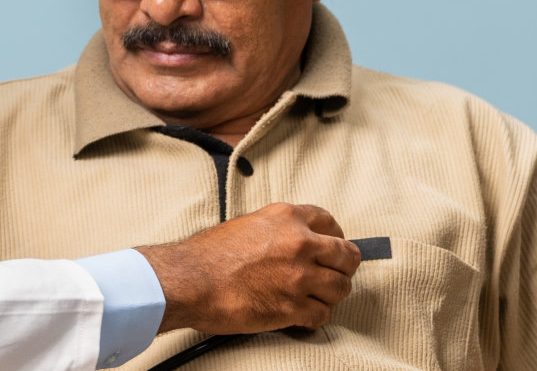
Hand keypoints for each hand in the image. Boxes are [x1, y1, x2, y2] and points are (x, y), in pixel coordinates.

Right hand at [137, 202, 361, 334]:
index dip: (335, 238)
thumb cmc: (208, 256)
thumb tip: (294, 242)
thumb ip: (278, 230)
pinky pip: (322, 315)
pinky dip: (314, 318)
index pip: (331, 223)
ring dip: (330, 295)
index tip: (332, 248)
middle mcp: (299, 243)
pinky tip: (302, 316)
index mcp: (287, 218)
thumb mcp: (248, 225)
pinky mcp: (293, 307)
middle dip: (343, 268)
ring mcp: (299, 277)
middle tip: (334, 275)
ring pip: (341, 288)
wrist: (189, 281)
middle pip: (347, 256)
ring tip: (315, 298)